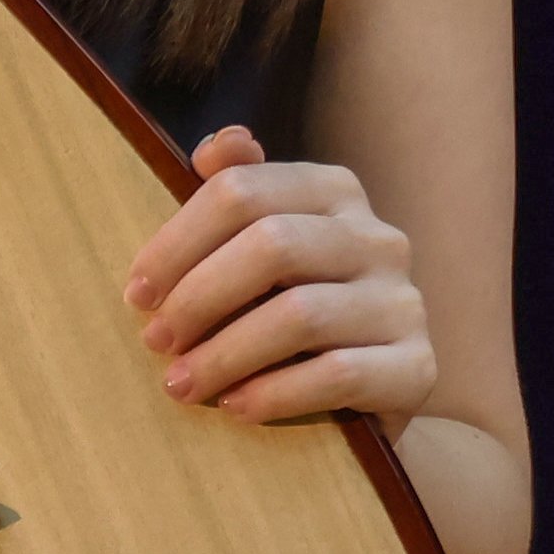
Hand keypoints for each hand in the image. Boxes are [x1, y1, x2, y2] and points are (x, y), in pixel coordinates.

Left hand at [117, 125, 435, 425]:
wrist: (369, 398)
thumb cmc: (292, 313)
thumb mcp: (260, 250)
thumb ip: (239, 194)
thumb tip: (217, 145)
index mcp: (335, 192)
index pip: (243, 192)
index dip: (178, 241)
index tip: (137, 292)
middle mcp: (378, 237)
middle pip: (272, 245)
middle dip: (199, 297)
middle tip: (156, 341)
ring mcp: (403, 301)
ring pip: (300, 314)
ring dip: (226, 354)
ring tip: (181, 385)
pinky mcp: (417, 366)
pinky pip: (338, 374)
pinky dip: (275, 393)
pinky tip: (236, 408)